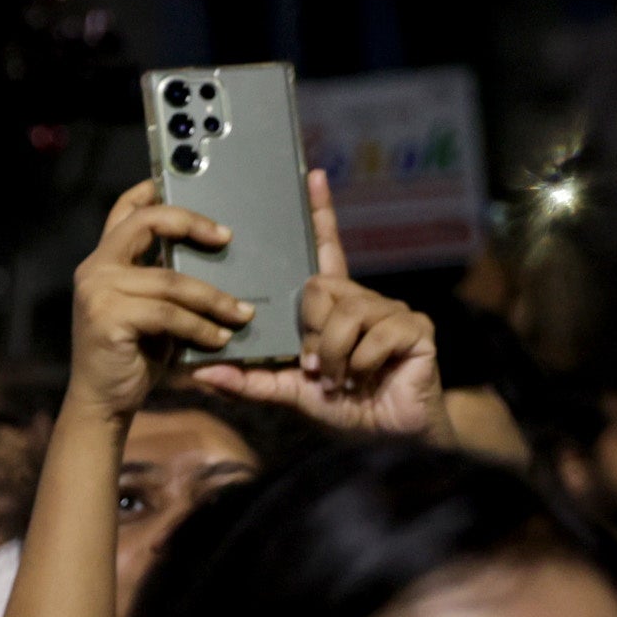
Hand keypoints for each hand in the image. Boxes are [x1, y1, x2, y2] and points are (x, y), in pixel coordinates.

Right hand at [67, 178, 251, 421]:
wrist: (102, 401)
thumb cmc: (132, 355)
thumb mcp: (147, 309)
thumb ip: (161, 281)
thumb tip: (211, 257)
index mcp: (103, 261)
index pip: (123, 211)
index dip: (150, 191)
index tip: (186, 185)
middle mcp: (95, 268)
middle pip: (147, 224)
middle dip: (192, 224)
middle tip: (227, 237)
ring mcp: (98, 291)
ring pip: (170, 280)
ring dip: (213, 299)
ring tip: (241, 314)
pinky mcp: (108, 317)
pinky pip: (168, 313)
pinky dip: (200, 326)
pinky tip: (219, 338)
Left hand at [190, 171, 442, 434]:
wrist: (393, 441)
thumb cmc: (346, 410)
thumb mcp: (289, 393)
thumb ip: (250, 381)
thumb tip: (201, 372)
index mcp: (334, 308)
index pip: (324, 251)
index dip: (320, 214)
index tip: (310, 176)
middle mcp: (362, 300)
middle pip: (319, 288)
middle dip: (312, 333)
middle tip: (315, 367)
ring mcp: (391, 312)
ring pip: (344, 311)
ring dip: (334, 353)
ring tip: (339, 379)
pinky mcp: (416, 328)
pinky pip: (375, 333)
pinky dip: (361, 362)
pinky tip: (367, 378)